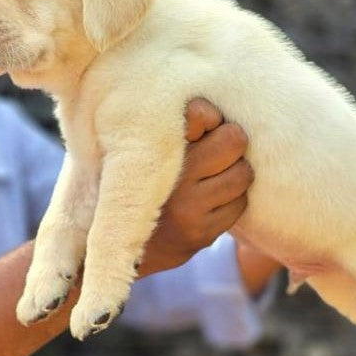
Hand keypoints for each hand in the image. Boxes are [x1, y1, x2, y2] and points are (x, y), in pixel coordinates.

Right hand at [136, 98, 252, 276]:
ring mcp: (187, 209)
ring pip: (242, 173)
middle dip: (230, 141)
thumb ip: (163, 123)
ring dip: (235, 172)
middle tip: (217, 149)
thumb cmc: (129, 182)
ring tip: (214, 175)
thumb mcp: (133, 147)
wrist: (113, 244)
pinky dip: (232, 199)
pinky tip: (211, 200)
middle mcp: (170, 178)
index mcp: (150, 148)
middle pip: (233, 139)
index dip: (208, 117)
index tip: (201, 126)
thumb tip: (208, 110)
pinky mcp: (201, 233)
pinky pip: (239, 204)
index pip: (202, 113)